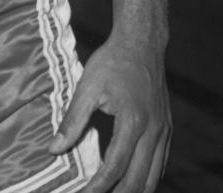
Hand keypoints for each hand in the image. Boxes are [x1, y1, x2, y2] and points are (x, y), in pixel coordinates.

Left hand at [50, 35, 170, 191]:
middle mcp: (153, 132)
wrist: (141, 43)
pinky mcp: (167, 129)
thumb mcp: (87, 86)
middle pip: (138, 181)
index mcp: (132, 122)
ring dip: (133, 191)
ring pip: (153, 177)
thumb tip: (55, 148)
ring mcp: (164, 132)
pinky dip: (146, 178)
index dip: (98, 187)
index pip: (115, 167)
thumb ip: (72, 120)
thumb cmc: (112, 62)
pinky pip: (160, 164)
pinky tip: (130, 181)